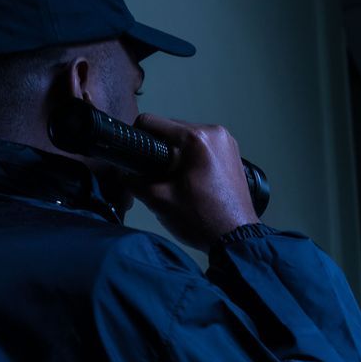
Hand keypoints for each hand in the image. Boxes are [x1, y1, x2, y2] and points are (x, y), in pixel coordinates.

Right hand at [128, 112, 260, 251]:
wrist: (235, 238)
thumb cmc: (205, 220)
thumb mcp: (159, 200)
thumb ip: (134, 181)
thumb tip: (124, 173)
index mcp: (197, 138)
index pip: (154, 122)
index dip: (136, 134)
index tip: (132, 149)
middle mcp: (216, 134)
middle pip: (172, 129)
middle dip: (159, 148)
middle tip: (153, 173)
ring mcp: (227, 143)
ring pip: (188, 139)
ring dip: (176, 153)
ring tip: (173, 179)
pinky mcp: (233, 155)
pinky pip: (204, 148)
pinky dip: (192, 159)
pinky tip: (189, 180)